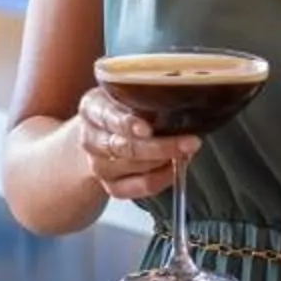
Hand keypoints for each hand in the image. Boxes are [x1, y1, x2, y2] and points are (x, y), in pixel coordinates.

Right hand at [73, 87, 198, 200]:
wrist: (104, 134)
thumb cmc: (124, 108)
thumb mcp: (127, 92)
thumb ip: (143, 94)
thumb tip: (180, 94)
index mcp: (92, 109)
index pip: (107, 117)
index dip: (127, 124)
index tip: (148, 128)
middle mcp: (90, 139)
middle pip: (123, 148)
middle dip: (159, 147)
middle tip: (190, 142)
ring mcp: (99, 166)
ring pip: (133, 168)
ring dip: (164, 161)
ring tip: (187, 150)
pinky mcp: (111, 186)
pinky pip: (139, 187)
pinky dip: (161, 179)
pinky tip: (175, 167)